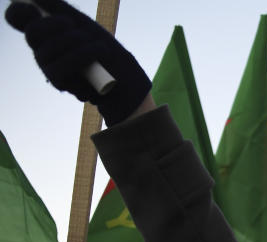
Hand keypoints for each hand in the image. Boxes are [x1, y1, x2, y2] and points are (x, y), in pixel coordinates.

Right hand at [6, 0, 151, 125]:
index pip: (16, 17)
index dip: (19, 11)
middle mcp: (41, 48)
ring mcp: (47, 66)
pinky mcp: (58, 82)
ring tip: (100, 48)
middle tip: (83, 32)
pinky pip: (59, 69)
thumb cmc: (105, 51)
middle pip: (32, 33)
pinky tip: (97, 63)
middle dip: (58, 28)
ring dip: (77, 45)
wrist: (126, 81)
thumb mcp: (85, 25)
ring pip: (47, 52)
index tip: (46, 14)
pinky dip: (82, 59)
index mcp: (45, 31)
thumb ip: (59, 10)